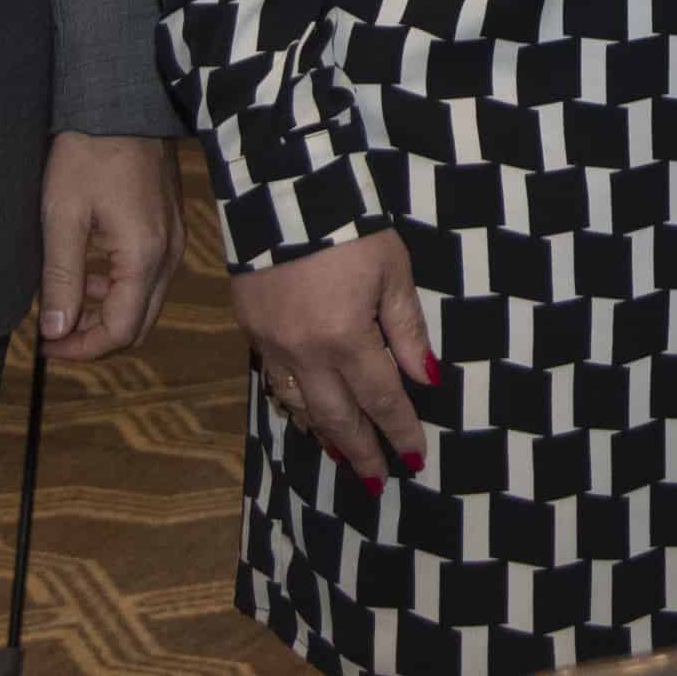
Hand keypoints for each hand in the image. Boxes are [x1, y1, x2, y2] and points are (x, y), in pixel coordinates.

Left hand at [38, 132, 183, 359]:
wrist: (122, 103)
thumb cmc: (87, 156)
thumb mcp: (62, 217)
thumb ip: (61, 279)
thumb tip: (55, 332)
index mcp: (143, 257)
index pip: (120, 330)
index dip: (81, 348)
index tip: (44, 345)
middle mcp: (169, 255)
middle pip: (139, 323)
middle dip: (96, 337)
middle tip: (54, 332)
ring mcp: (175, 239)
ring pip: (146, 302)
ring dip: (108, 313)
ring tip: (66, 301)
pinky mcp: (170, 226)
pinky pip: (150, 277)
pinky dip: (121, 289)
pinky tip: (92, 272)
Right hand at [232, 230, 435, 485]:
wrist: (281, 194)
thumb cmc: (349, 225)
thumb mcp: (393, 270)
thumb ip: (407, 328)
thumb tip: (426, 377)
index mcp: (347, 338)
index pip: (381, 398)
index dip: (401, 429)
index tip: (416, 457)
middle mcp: (307, 353)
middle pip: (339, 416)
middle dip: (362, 452)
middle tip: (379, 481)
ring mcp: (273, 345)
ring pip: (302, 407)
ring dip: (325, 436)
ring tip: (344, 458)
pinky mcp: (251, 331)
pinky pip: (276, 383)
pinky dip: (295, 406)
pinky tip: (306, 416)